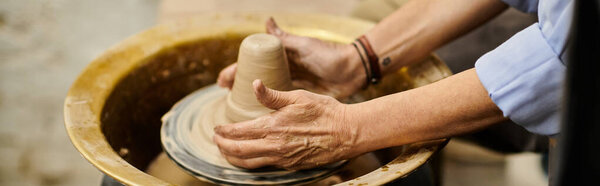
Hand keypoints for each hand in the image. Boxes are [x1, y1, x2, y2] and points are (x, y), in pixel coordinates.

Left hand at [213, 80, 363, 169]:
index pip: (239, 131)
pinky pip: (263, 167)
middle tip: (216, 141)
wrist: (347, 133)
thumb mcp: (298, 96)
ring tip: (226, 151)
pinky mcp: (291, 166)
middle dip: (222, 146)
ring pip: (248, 163)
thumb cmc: (325, 112)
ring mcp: (282, 159)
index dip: (224, 131)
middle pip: (238, 151)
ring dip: (233, 158)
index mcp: (274, 126)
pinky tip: (248, 157)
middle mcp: (275, 146)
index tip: (216, 128)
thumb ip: (272, 94)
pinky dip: (250, 163)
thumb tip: (254, 84)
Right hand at [217, 18, 365, 98]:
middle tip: (224, 97)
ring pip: (264, 92)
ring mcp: (291, 83)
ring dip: (249, 99)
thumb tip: (267, 22)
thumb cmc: (328, 56)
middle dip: (238, 86)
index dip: (236, 71)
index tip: (223, 81)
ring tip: (235, 109)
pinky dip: (267, 108)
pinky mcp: (300, 97)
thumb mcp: (304, 46)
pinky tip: (257, 117)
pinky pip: (279, 103)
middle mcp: (284, 70)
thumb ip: (285, 39)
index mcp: (282, 57)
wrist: (352, 71)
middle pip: (255, 79)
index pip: (253, 63)